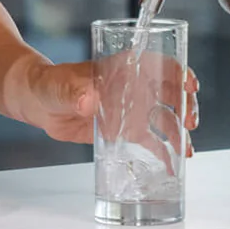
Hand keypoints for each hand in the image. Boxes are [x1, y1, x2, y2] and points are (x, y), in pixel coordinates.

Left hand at [6, 54, 199, 157]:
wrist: (39, 103)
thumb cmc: (50, 83)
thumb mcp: (60, 85)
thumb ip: (73, 92)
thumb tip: (87, 100)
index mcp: (121, 67)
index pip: (159, 63)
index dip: (179, 72)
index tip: (189, 84)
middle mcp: (132, 87)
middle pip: (170, 92)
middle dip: (186, 105)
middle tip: (190, 122)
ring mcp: (130, 109)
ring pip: (165, 118)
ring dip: (180, 132)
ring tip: (187, 149)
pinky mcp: (124, 131)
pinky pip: (150, 142)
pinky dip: (163, 153)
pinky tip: (173, 165)